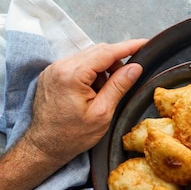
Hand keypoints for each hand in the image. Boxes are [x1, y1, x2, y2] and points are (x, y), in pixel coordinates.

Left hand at [25, 39, 146, 166]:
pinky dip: (91, 73)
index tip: (145, 43)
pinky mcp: (52, 75)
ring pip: (88, 57)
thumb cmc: (72, 135)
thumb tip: (135, 67)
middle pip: (97, 51)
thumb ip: (119, 86)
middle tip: (129, 77)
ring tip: (106, 93)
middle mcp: (59, 66)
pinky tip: (94, 92)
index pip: (106, 52)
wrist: (45, 146)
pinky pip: (78, 65)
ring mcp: (53, 69)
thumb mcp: (103, 112)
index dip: (128, 47)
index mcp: (72, 75)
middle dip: (116, 61)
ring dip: (103, 69)